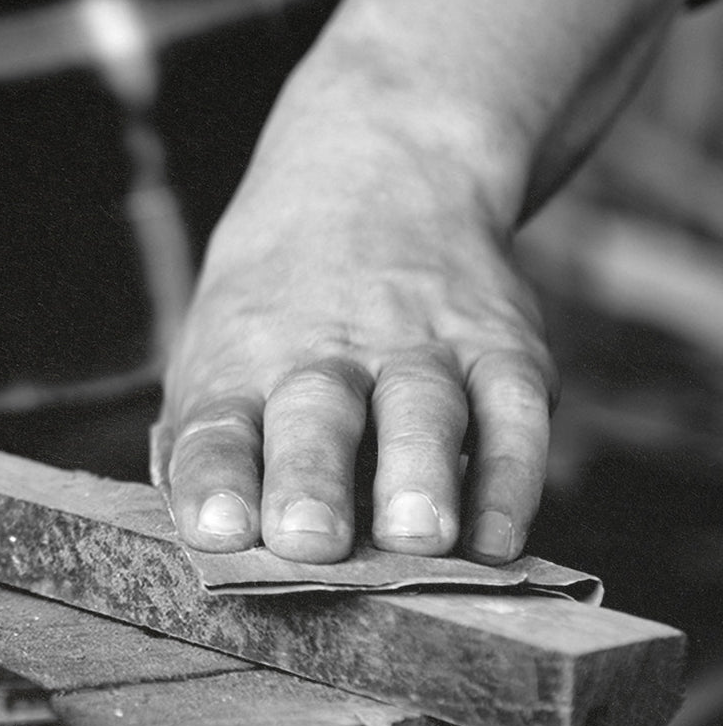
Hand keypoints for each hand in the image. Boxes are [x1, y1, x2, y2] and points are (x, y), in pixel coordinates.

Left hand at [156, 178, 555, 564]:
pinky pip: (514, 414)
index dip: (215, 479)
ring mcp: (419, 347)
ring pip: (420, 412)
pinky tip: (498, 540)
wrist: (374, 177)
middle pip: (315, 417)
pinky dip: (512, 480)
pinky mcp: (502, 347)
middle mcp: (325, 354)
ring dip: (418, 476)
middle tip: (309, 539)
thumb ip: (211, 447)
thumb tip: (212, 547)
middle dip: (310, 479)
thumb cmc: (276, 311)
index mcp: (241, 365)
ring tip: (416, 537)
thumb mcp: (216, 353)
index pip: (217, 427)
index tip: (218, 527)